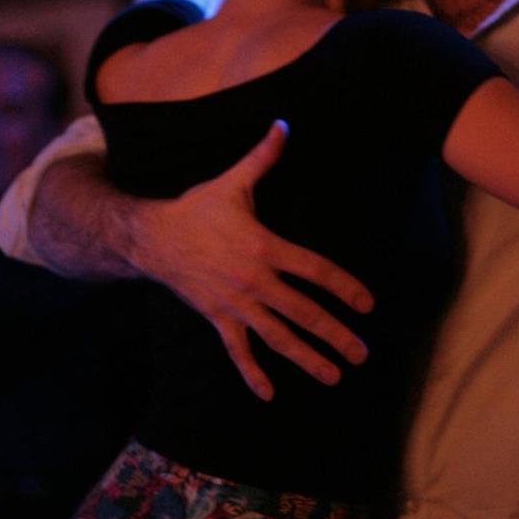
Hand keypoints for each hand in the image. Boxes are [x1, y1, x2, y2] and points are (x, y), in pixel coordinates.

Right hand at [132, 120, 373, 402]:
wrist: (151, 237)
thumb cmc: (196, 209)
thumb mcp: (231, 182)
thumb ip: (262, 157)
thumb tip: (284, 124)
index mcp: (265, 246)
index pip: (315, 270)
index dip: (345, 287)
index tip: (368, 305)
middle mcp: (254, 280)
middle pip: (303, 311)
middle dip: (335, 333)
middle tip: (362, 353)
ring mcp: (236, 303)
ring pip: (277, 336)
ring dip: (306, 357)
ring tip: (334, 375)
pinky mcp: (217, 317)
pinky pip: (237, 349)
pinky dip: (252, 372)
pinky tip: (270, 393)